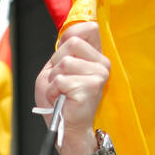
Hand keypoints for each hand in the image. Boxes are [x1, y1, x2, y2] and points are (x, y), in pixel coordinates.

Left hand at [34, 21, 109, 154]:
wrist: (65, 127)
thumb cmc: (59, 100)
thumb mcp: (56, 70)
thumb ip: (62, 52)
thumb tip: (67, 35)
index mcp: (94, 56)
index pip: (89, 27)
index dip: (71, 34)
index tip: (63, 50)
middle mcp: (101, 63)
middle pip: (72, 42)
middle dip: (56, 62)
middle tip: (59, 79)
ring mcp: (99, 74)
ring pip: (65, 62)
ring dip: (54, 79)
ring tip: (60, 91)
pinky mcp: (91, 87)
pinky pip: (61, 80)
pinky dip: (53, 91)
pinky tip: (60, 99)